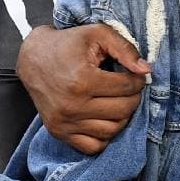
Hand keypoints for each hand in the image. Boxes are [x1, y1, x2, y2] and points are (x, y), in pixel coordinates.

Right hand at [16, 24, 151, 154]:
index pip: (127, 88)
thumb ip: (125, 49)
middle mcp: (72, 106)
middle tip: (129, 88)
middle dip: (133, 98)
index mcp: (82, 80)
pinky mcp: (59, 132)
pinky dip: (105, 135)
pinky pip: (93, 146)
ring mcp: (64, 122)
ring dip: (122, 117)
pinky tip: (104, 117)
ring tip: (117, 101)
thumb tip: (146, 70)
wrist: (33, 58)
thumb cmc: (67, 44)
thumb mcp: (97, 34)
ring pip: (112, 131)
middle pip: (123, 111)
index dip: (138, 80)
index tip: (135, 75)